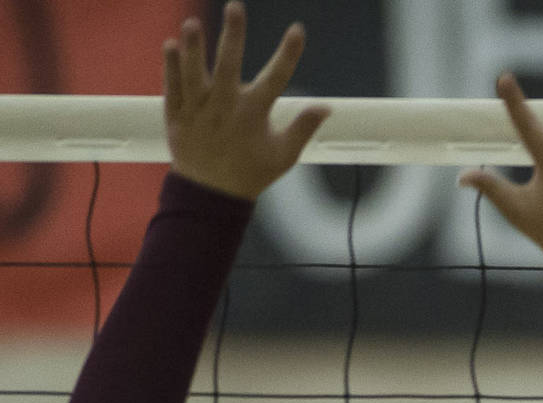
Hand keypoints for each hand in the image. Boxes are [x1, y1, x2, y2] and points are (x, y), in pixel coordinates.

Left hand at [162, 2, 329, 201]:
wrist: (211, 196)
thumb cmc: (250, 174)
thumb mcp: (284, 156)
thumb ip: (303, 128)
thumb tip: (326, 108)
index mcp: (254, 114)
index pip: (277, 78)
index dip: (288, 53)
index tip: (297, 29)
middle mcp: (226, 108)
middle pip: (230, 65)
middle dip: (233, 35)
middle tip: (235, 7)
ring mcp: (199, 110)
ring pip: (195, 73)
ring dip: (194, 47)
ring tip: (192, 24)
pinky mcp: (177, 115)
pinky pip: (173, 86)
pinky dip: (171, 66)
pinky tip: (170, 44)